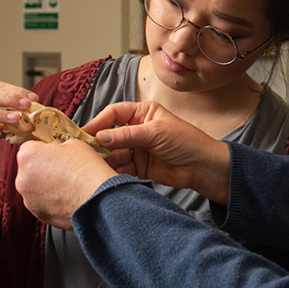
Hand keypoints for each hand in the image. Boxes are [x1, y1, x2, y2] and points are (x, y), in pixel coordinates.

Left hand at [15, 138, 117, 230]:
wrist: (98, 199)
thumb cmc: (87, 171)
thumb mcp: (73, 144)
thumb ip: (57, 146)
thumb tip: (56, 151)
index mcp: (28, 155)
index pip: (30, 147)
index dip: (45, 149)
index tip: (54, 153)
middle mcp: (22, 177)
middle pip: (30, 169)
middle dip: (44, 168)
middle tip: (63, 170)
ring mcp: (28, 198)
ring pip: (35, 188)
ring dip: (46, 186)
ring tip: (67, 185)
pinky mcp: (38, 214)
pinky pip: (42, 203)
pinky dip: (51, 201)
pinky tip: (66, 197)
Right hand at [83, 102, 231, 204]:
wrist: (203, 167)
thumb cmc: (187, 142)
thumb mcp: (156, 133)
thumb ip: (127, 135)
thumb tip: (100, 136)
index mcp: (143, 113)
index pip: (114, 113)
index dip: (99, 122)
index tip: (86, 133)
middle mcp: (137, 130)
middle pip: (110, 134)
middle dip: (98, 143)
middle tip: (85, 152)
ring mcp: (137, 149)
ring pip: (113, 153)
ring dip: (105, 159)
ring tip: (97, 165)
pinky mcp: (139, 167)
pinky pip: (121, 168)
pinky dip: (114, 171)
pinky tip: (109, 174)